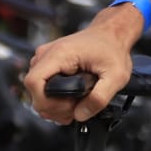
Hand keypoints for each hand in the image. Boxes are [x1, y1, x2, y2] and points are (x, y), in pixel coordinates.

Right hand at [22, 11, 137, 123]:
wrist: (111, 35)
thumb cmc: (113, 49)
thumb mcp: (117, 75)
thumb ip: (100, 98)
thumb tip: (80, 115)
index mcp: (59, 53)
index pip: (34, 83)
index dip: (48, 103)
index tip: (69, 106)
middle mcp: (46, 54)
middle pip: (35, 93)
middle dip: (56, 108)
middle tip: (79, 105)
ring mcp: (44, 59)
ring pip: (38, 94)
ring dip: (57, 105)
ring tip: (78, 100)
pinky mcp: (47, 65)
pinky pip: (42, 90)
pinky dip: (56, 99)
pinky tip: (72, 98)